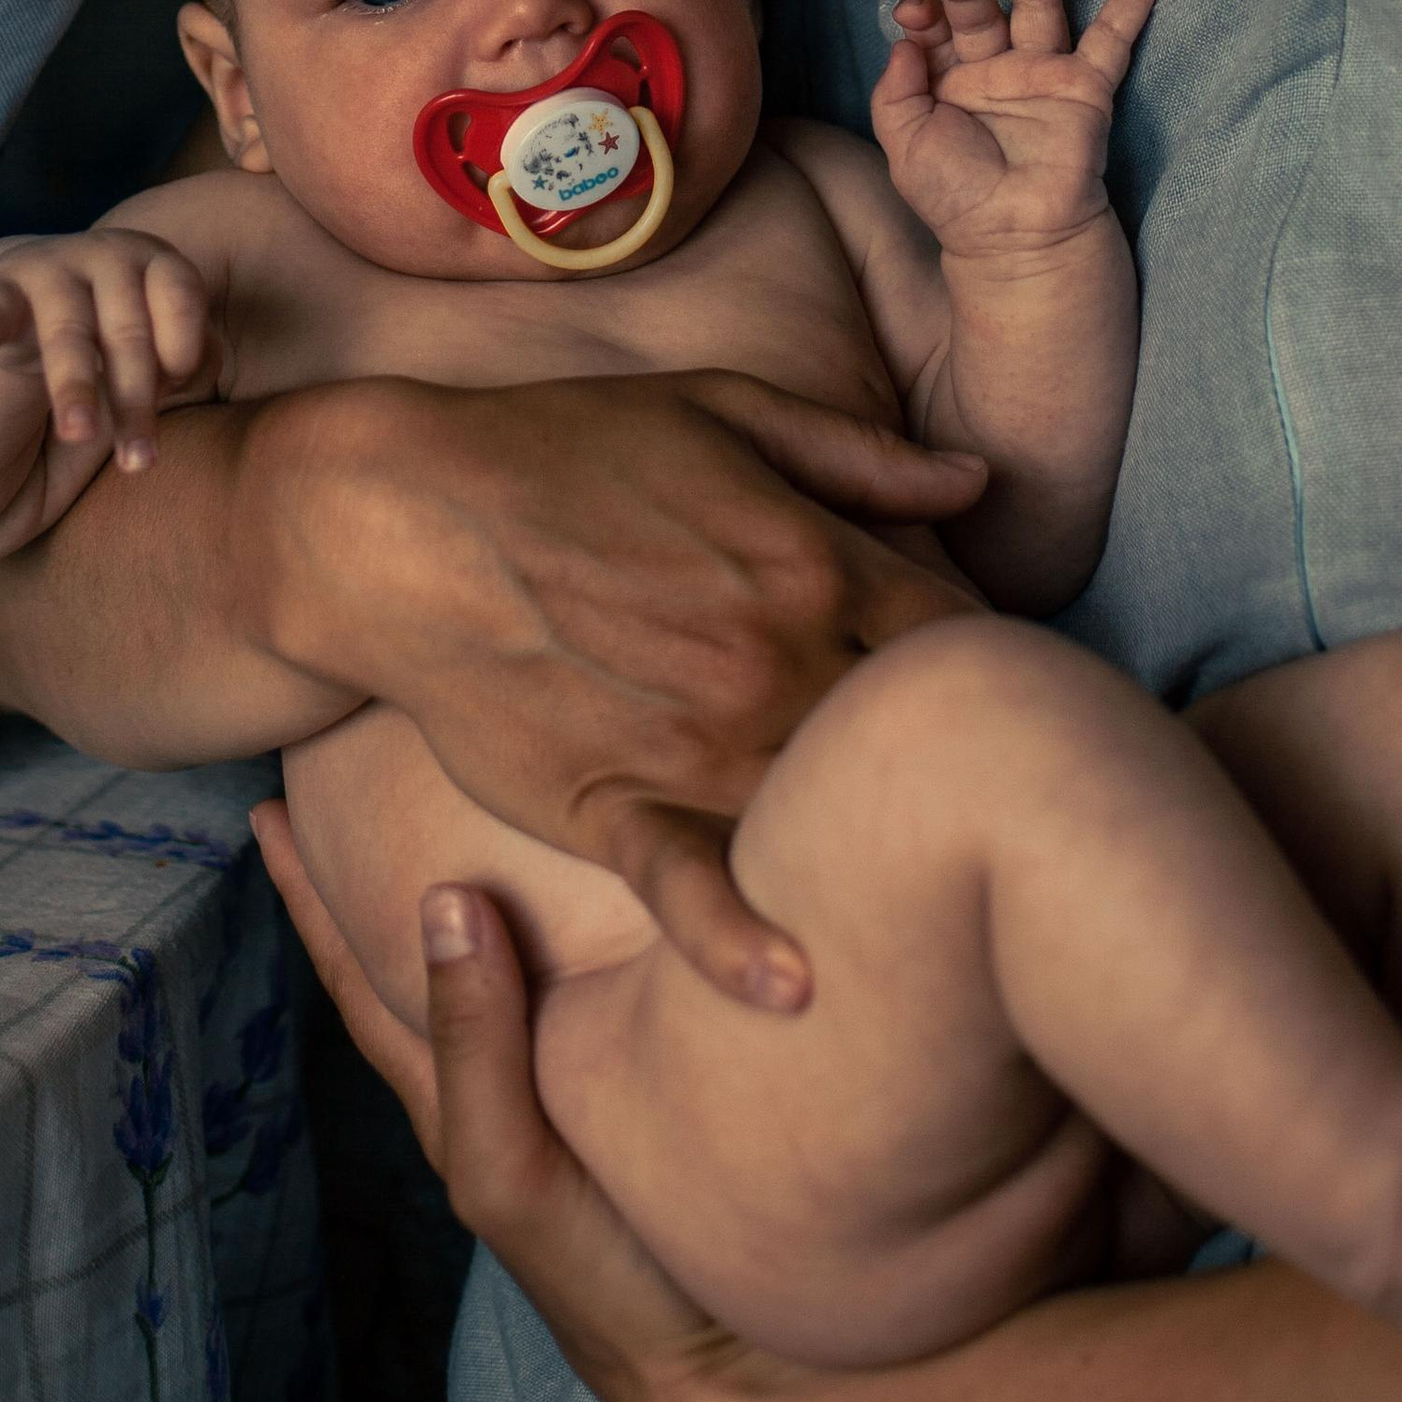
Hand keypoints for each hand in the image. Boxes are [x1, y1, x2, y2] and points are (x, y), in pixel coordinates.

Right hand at [0, 229, 221, 477]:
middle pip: (126, 330)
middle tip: (139, 464)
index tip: (180, 384)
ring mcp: (50, 270)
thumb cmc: (121, 330)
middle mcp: (107, 256)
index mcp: (157, 263)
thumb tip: (198, 374)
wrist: (38, 291)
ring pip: (67, 333)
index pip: (180, 297)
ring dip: (74, 386)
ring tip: (78, 434)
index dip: (183, 342)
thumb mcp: (161, 338)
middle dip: (133, 397)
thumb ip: (188, 359)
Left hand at [252, 807, 817, 1401]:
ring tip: (463, 793)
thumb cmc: (606, 1274)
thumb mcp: (513, 1166)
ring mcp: (577, 1069)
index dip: (311, 897)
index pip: (361, 974)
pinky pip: (591, 967)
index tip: (269, 812)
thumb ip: (473, 1046)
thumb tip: (444, 898)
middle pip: (425, 949)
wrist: (734, 1351)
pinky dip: (575, 911)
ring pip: (503, 954)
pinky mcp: (651, 1064)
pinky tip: (612, 871)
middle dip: (379, 867)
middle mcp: (508, 1068)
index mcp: (457, 1090)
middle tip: (351, 771)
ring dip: (477, 878)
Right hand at [260, 369, 985, 1009]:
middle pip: (906, 746)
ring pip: (821, 820)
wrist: (403, 518)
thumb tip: (980, 483)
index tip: (999, 706)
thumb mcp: (724, 411)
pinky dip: (740, 944)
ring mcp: (691, 741)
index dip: (993, 677)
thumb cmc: (564, 449)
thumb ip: (860, 456)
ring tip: (921, 893)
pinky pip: (689, 889)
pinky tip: (795, 990)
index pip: (957, 642)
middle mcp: (772, 658)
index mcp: (812, 557)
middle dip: (947, 777)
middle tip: (977, 808)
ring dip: (869, 856)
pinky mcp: (608, 804)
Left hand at [873, 0, 1168, 260]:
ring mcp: (1043, 74)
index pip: (936, 29)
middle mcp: (996, 70)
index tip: (915, 12)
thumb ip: (897, 89)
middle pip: (984, 5)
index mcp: (949, 81)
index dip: (925, 13)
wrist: (1015, 241)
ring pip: (1040, 2)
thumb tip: (906, 39)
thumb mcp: (904, 144)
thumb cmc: (956, 199)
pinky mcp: (1086, 88)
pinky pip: (1115, 36)